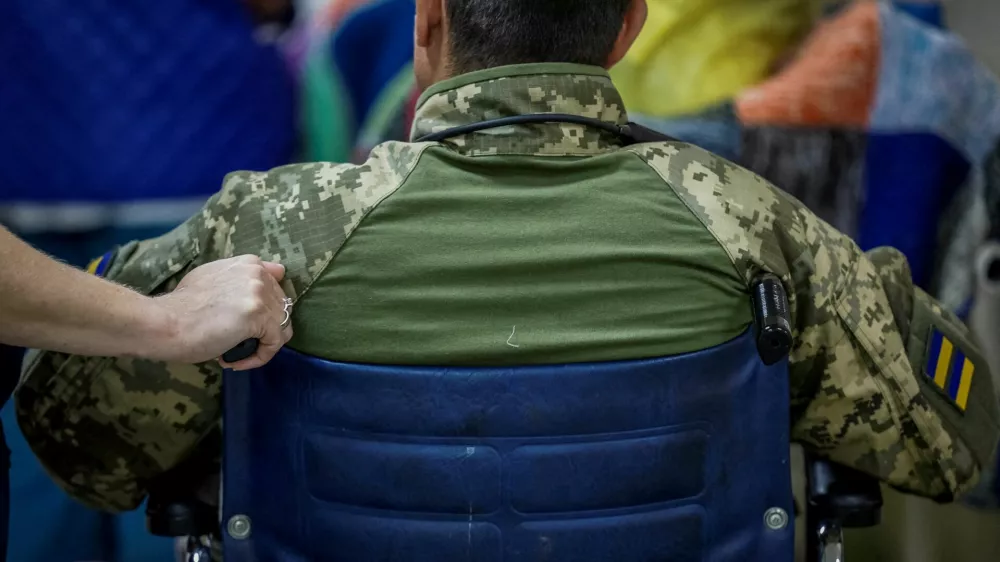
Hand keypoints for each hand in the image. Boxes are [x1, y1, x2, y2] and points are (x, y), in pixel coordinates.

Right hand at [148, 255, 293, 368]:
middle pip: (283, 309)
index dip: (266, 309)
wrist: (164, 322)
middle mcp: (258, 274)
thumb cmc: (182, 308)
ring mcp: (259, 293)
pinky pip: (274, 344)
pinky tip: (234, 361)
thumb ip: (239, 279)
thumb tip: (261, 287)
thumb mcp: (212, 278)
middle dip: (264, 330)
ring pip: (282, 328)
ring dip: (261, 346)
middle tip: (237, 342)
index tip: (248, 324)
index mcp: (249, 263)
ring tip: (234, 353)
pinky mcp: (258, 316)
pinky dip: (258, 358)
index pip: (278, 287)